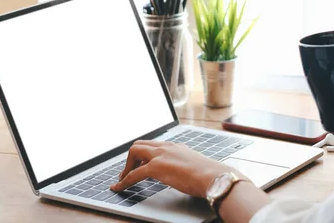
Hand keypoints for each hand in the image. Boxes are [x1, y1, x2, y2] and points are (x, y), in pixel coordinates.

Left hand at [110, 140, 245, 197]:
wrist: (214, 177)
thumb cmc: (209, 175)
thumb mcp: (194, 165)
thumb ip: (185, 165)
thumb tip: (184, 174)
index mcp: (176, 146)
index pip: (153, 145)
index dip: (143, 155)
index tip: (139, 165)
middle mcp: (166, 146)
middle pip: (140, 144)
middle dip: (131, 158)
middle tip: (128, 172)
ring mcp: (161, 155)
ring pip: (134, 152)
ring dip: (126, 167)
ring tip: (122, 180)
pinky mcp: (156, 167)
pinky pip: (134, 173)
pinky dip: (124, 181)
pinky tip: (119, 188)